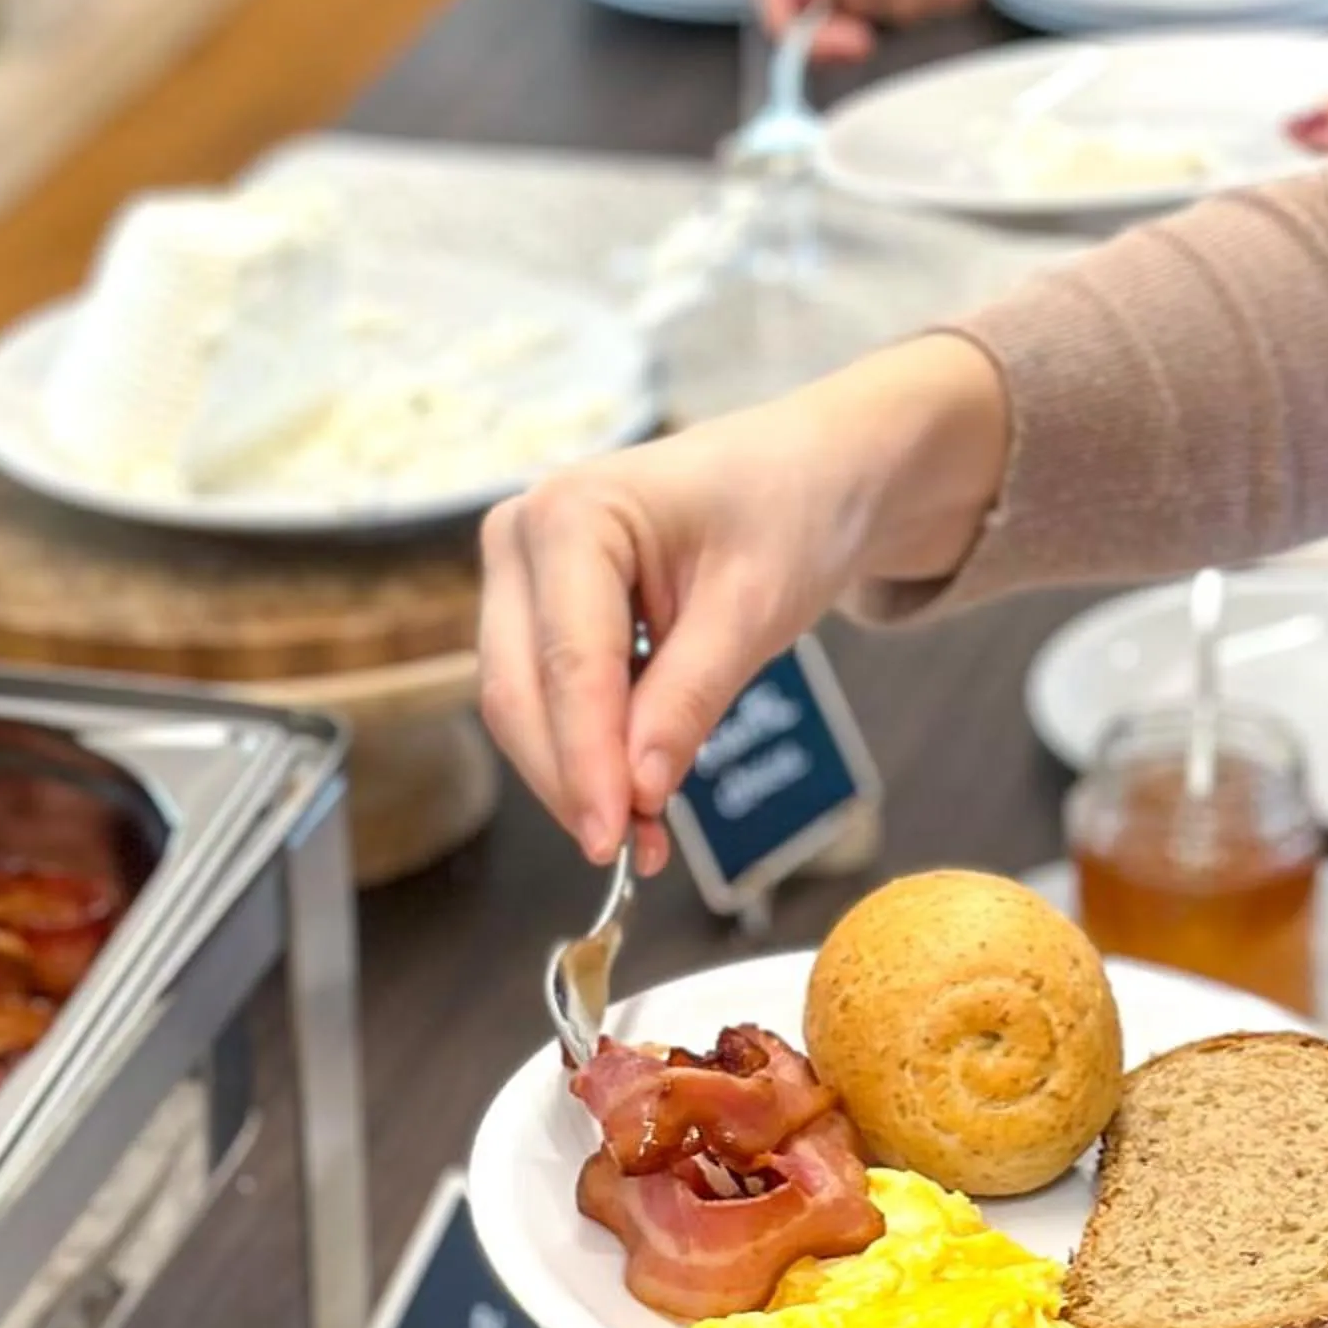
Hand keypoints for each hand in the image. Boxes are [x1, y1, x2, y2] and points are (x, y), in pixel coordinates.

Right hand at [478, 337, 1007, 863]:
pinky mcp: (539, 611)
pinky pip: (548, 700)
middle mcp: (522, 535)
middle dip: (572, 780)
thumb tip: (638, 792)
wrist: (808, 473)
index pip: (569, 663)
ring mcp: (521, 574)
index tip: (612, 839)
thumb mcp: (753, 607)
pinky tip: (637, 798)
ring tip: (647, 838)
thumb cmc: (787, 511)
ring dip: (577, 778)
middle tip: (631, 854)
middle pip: (519, 691)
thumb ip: (690, 697)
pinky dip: (588, 754)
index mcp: (572, 512)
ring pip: (522, 706)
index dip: (586, 761)